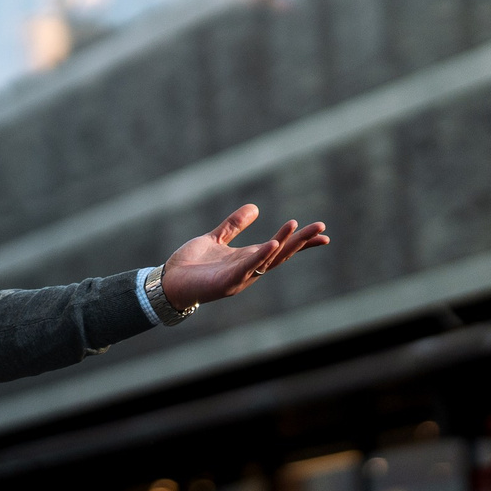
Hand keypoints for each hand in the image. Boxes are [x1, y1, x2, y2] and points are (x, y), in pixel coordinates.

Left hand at [159, 205, 328, 309]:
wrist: (168, 282)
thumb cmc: (191, 264)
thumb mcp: (215, 238)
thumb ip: (233, 225)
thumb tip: (254, 208)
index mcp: (248, 258)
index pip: (280, 248)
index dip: (301, 241)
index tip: (322, 233)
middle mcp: (248, 269)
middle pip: (281, 254)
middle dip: (301, 242)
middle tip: (322, 228)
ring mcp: (239, 277)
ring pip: (267, 260)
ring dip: (283, 244)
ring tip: (297, 228)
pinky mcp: (226, 282)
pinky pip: (247, 268)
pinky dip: (260, 257)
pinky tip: (272, 244)